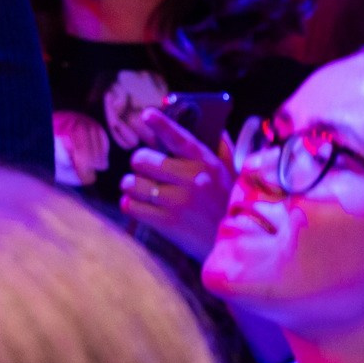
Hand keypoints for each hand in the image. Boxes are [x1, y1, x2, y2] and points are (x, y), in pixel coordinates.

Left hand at [124, 106, 238, 260]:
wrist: (233, 247)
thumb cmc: (230, 206)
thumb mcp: (232, 174)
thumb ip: (221, 148)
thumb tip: (212, 124)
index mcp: (206, 163)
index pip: (179, 137)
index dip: (160, 123)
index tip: (146, 115)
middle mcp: (191, 179)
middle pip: (141, 159)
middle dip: (141, 164)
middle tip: (148, 172)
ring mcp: (177, 202)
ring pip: (131, 182)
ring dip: (133, 186)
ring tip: (145, 190)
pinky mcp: (165, 222)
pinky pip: (130, 205)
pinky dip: (131, 204)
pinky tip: (142, 205)